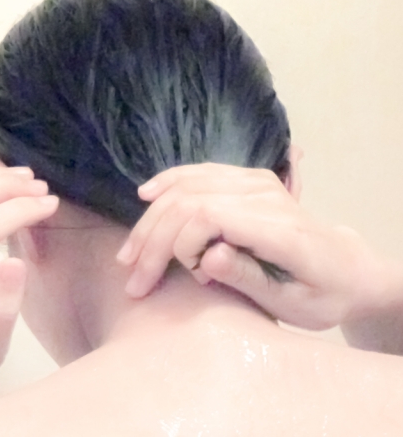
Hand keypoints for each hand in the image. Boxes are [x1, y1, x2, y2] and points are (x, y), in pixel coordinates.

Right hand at [116, 163, 395, 330]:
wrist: (347, 268)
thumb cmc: (322, 294)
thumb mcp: (293, 303)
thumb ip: (249, 277)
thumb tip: (207, 258)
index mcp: (278, 226)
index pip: (208, 215)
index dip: (176, 244)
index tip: (166, 282)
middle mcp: (264, 194)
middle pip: (190, 200)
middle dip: (153, 239)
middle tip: (132, 278)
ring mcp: (255, 181)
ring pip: (188, 186)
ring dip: (152, 219)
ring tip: (129, 252)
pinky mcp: (247, 179)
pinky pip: (199, 172)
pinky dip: (169, 182)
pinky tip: (147, 195)